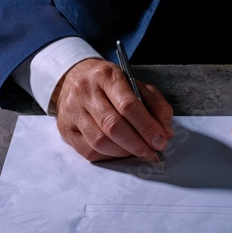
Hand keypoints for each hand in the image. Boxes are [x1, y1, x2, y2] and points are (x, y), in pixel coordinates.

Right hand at [52, 58, 173, 161]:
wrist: (75, 78)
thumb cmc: (110, 84)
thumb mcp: (137, 84)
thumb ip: (156, 105)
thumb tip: (166, 133)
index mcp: (106, 76)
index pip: (128, 105)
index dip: (147, 127)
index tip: (161, 141)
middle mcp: (85, 92)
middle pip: (113, 126)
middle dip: (138, 144)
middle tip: (153, 152)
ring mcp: (72, 111)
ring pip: (100, 141)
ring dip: (125, 152)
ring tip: (139, 151)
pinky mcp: (65, 129)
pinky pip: (89, 151)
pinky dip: (109, 156)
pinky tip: (120, 151)